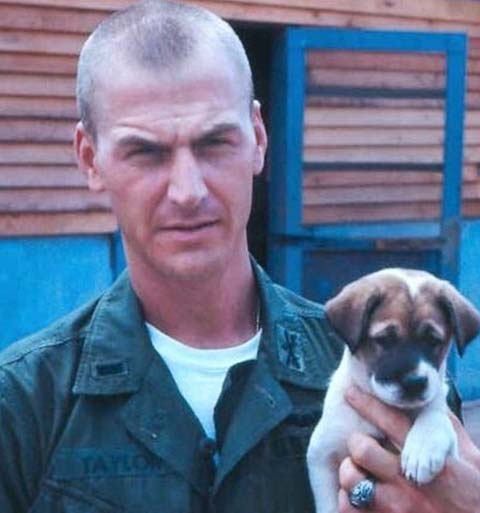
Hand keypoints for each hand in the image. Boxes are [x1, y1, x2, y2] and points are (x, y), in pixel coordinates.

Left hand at [338, 386, 479, 512]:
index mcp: (431, 462)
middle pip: (363, 448)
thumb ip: (450, 431)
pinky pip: (348, 508)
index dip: (367, 403)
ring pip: (351, 479)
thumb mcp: (473, 462)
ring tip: (357, 471)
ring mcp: (396, 508)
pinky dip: (347, 499)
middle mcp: (410, 484)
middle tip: (360, 444)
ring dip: (349, 472)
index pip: (392, 422)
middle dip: (357, 442)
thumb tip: (435, 399)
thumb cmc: (475, 498)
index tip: (351, 393)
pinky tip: (356, 495)